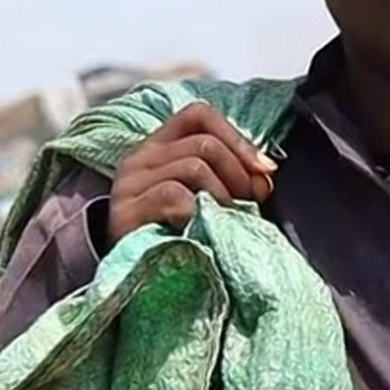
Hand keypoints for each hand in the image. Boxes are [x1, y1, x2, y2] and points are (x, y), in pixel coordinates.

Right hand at [106, 102, 276, 244]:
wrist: (126, 273)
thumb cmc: (169, 233)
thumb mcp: (201, 197)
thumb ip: (231, 179)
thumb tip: (264, 177)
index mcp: (159, 146)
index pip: (199, 116)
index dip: (236, 137)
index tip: (263, 168)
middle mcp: (140, 157)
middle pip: (205, 143)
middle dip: (238, 173)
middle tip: (247, 204)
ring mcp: (130, 183)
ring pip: (194, 166)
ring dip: (222, 195)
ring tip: (223, 219)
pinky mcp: (125, 212)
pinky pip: (173, 194)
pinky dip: (197, 210)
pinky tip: (197, 228)